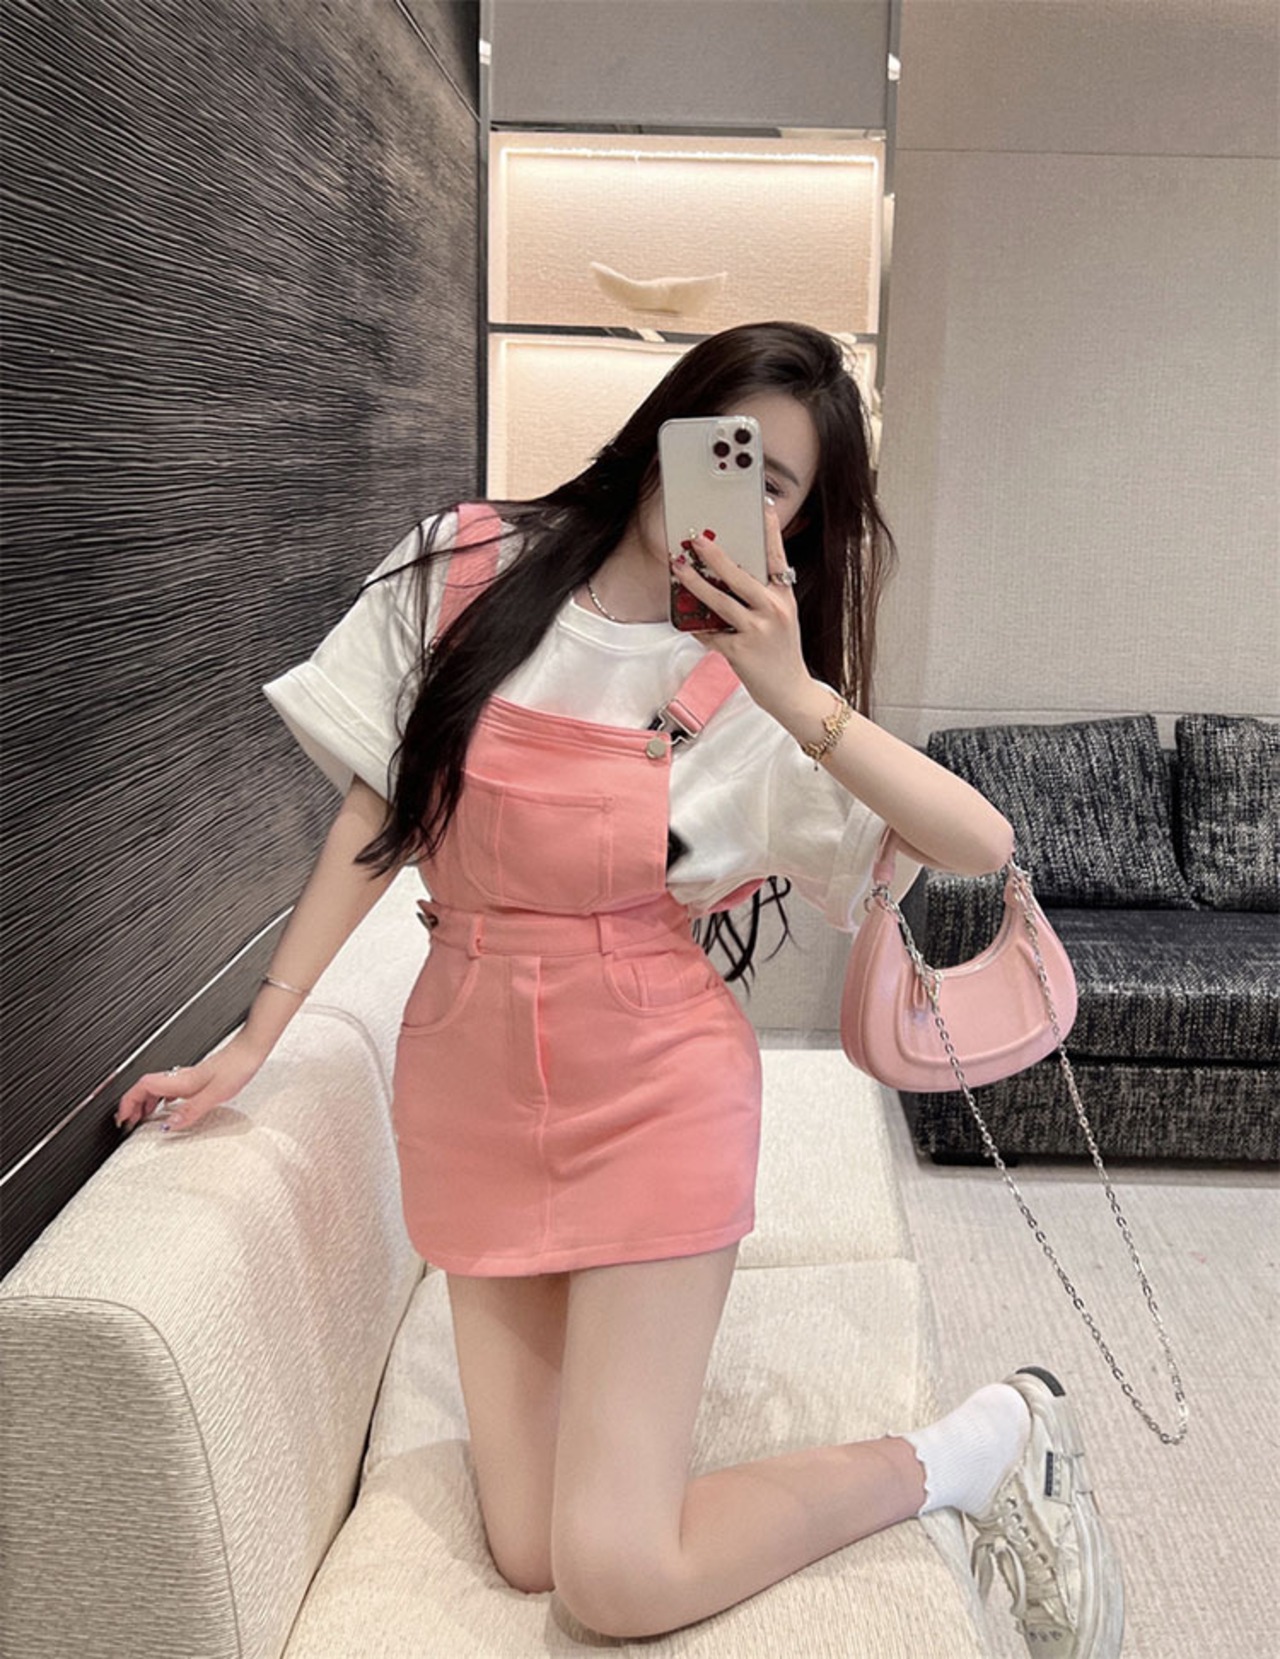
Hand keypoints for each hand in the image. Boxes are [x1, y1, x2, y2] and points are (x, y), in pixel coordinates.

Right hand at [114, 1035, 264, 1133]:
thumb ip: (191, 1110)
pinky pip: (169, 1089)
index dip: (127, 1102)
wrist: (251, 1050)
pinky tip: (168, 1107)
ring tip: (141, 1119)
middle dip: (131, 1105)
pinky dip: (160, 1100)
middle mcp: (180, 1077)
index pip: (142, 1087)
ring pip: (156, 1088)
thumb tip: (169, 1125)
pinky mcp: (196, 1078)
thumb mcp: (215, 1094)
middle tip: (127, 1123)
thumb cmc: (236, 1067)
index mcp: (180, 1080)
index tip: (122, 1118)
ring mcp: (187, 1077)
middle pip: (144, 1087)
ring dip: (144, 1103)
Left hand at [669, 500, 812, 720]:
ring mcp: (757, 631)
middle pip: (740, 576)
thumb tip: (729, 577)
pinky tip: (687, 619)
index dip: (770, 531)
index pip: (778, 557)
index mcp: (784, 597)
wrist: (791, 692)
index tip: (762, 506)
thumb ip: (762, 598)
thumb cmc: (781, 653)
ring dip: (695, 584)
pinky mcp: (740, 651)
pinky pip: (711, 633)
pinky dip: (698, 626)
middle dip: (715, 556)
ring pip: (720, 602)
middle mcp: (773, 610)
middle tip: (696, 540)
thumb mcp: (782, 619)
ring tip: (679, 568)